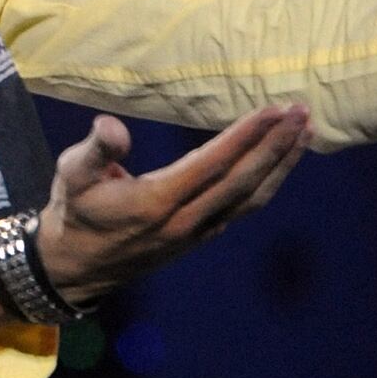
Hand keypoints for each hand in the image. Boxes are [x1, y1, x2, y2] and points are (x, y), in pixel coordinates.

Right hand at [3, 107, 307, 317]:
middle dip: (276, 145)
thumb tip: (110, 125)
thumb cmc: (73, 212)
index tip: (274, 109)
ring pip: (250, 198)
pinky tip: (277, 164)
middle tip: (303, 112)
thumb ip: (95, 150)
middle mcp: (184, 221)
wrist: (75, 267)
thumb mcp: (71, 175)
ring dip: (281, 165)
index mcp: (157, 202)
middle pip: (243, 181)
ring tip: (305, 133)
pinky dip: (266, 183)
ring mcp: (196, 232)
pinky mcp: (199, 237)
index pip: (213, 164)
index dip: (246, 136)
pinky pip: (242, 208)